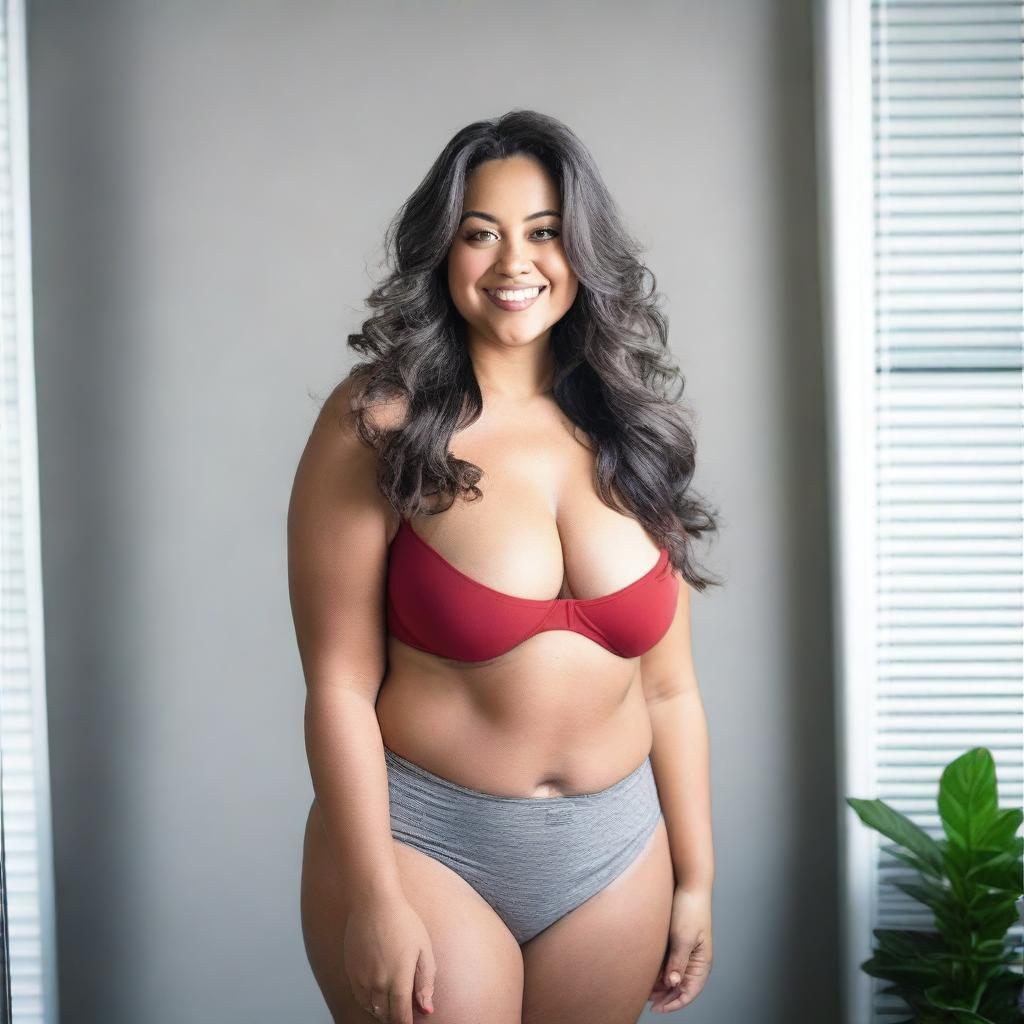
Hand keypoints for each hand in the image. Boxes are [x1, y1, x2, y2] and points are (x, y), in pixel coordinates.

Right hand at [343, 893, 435, 1022]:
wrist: (373, 902)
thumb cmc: (402, 921)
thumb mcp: (423, 948)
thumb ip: (425, 981)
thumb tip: (427, 1009)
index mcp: (399, 979)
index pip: (401, 1016)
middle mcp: (378, 983)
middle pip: (385, 1015)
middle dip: (395, 1017)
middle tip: (403, 1012)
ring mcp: (362, 978)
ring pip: (371, 1009)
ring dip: (381, 1011)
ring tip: (391, 1005)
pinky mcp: (351, 971)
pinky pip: (359, 997)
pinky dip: (368, 1002)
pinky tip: (377, 994)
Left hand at [648, 884, 712, 1013]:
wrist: (689, 885)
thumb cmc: (690, 909)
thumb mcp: (683, 938)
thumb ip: (678, 962)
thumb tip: (672, 984)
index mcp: (702, 962)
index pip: (690, 991)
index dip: (675, 1003)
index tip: (658, 1008)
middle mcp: (696, 960)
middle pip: (682, 987)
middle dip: (667, 998)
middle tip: (649, 1003)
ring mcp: (688, 952)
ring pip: (675, 977)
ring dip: (663, 986)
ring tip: (647, 993)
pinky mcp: (679, 943)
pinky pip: (671, 964)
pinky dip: (662, 973)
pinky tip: (650, 976)